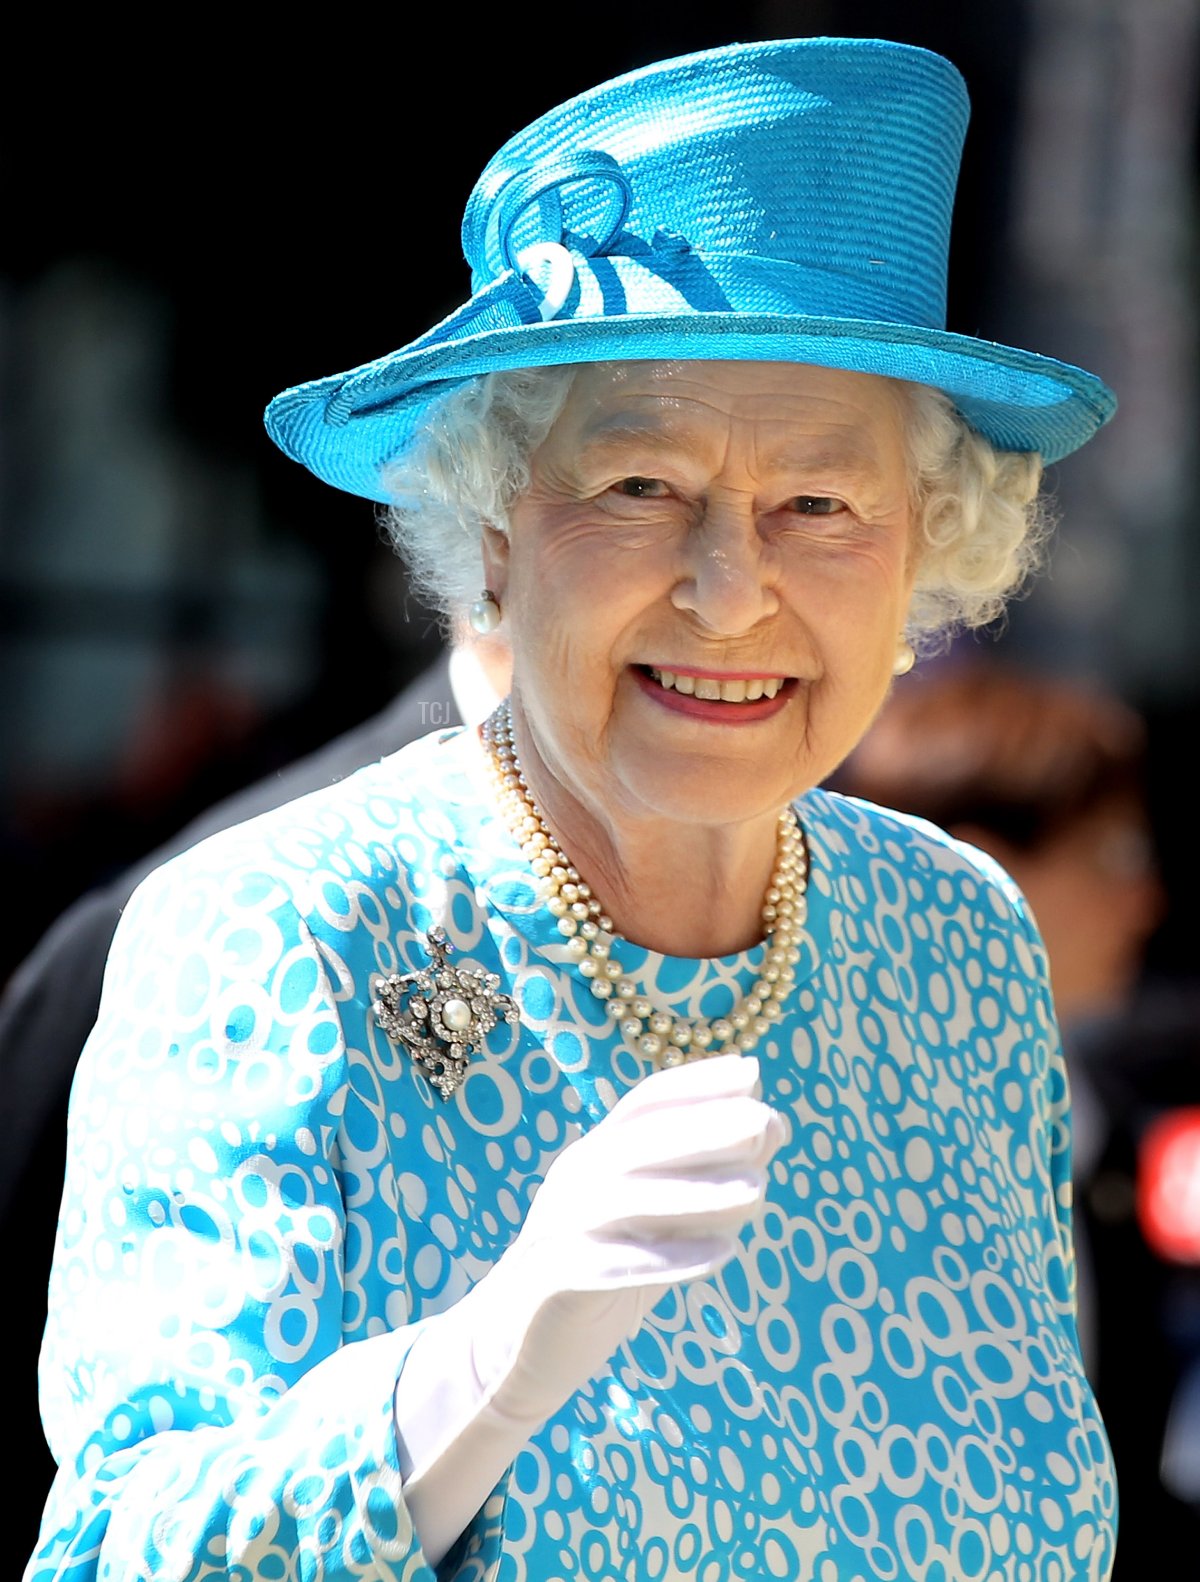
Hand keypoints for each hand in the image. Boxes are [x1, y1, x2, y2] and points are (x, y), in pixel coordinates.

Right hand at [469, 1053, 787, 1423]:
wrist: (515, 1345)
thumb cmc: (603, 1271)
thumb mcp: (662, 1222)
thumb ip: (710, 1179)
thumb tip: (772, 1125)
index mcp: (599, 1155)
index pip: (644, 1104)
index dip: (694, 1084)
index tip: (750, 1071)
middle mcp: (575, 1179)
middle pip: (638, 1142)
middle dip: (702, 1127)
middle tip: (762, 1119)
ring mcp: (559, 1227)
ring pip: (625, 1198)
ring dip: (693, 1192)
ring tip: (757, 1192)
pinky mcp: (552, 1281)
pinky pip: (609, 1263)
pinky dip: (666, 1258)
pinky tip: (721, 1254)